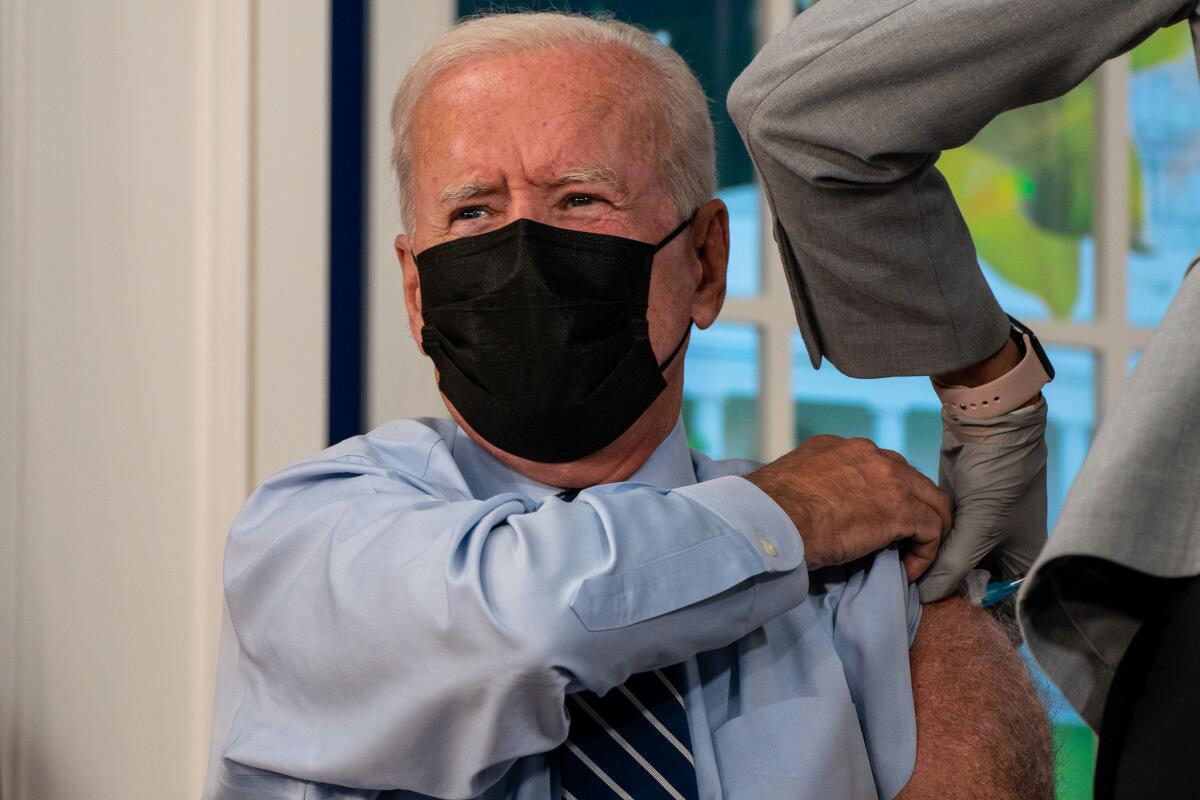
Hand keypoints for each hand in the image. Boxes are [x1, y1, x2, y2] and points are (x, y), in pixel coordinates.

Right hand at [746, 435, 950, 580]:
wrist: (773, 521)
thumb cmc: (771, 512)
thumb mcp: (793, 485)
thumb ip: (815, 487)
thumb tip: (819, 509)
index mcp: (838, 447)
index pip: (878, 467)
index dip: (884, 496)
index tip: (875, 523)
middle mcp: (866, 453)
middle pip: (910, 479)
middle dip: (913, 509)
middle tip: (903, 540)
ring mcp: (888, 477)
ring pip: (931, 501)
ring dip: (925, 531)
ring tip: (913, 557)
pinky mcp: (901, 508)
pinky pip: (932, 529)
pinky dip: (925, 552)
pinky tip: (908, 571)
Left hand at [917, 400, 1048, 602]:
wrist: (989, 425)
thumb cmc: (999, 478)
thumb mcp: (979, 528)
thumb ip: (952, 567)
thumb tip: (925, 597)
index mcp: (1022, 559)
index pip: (997, 599)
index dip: (971, 609)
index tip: (939, 617)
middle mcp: (1002, 548)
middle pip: (971, 581)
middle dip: (945, 588)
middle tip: (912, 598)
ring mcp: (978, 528)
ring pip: (951, 558)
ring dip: (931, 565)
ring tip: (903, 578)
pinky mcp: (957, 511)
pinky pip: (940, 537)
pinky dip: (925, 544)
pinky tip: (902, 552)